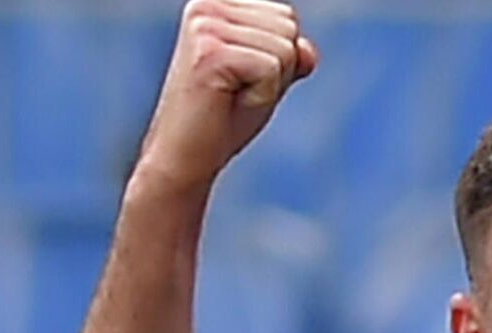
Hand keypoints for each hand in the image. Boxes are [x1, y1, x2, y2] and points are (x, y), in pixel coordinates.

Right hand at [133, 0, 318, 193]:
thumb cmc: (222, 119)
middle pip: (288, 27)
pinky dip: (262, 97)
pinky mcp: (210, 53)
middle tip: (235, 91)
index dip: (277, 59)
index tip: (239, 78)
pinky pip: (272, 69)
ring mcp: (205, 27)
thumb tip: (307, 51)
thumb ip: (289, 56)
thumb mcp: (265, 79)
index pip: (286, 17)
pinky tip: (227, 103)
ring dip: (268, 85)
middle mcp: (207, 6)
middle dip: (276, 70)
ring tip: (230, 96)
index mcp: (216, 3)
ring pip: (285, 49)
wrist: (184, 158)